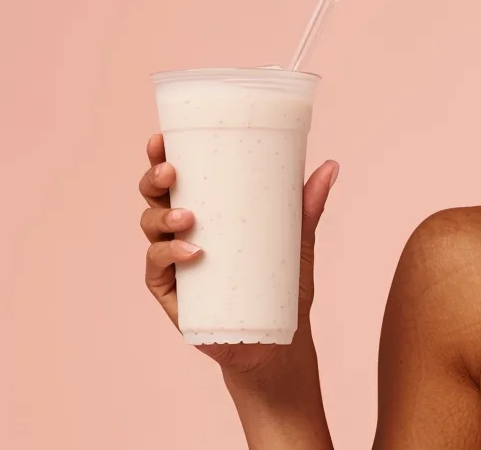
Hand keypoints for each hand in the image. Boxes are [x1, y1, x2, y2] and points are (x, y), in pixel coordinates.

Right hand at [139, 133, 340, 374]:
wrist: (276, 341)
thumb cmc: (280, 286)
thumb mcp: (295, 241)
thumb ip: (307, 206)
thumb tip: (331, 165)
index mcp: (203, 211)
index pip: (174, 178)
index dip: (160, 156)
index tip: (161, 138)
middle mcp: (179, 232)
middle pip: (153, 197)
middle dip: (154, 179)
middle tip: (172, 173)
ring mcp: (170, 262)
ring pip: (150, 228)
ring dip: (163, 217)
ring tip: (189, 218)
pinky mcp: (170, 293)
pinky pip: (156, 268)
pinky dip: (168, 256)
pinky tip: (192, 253)